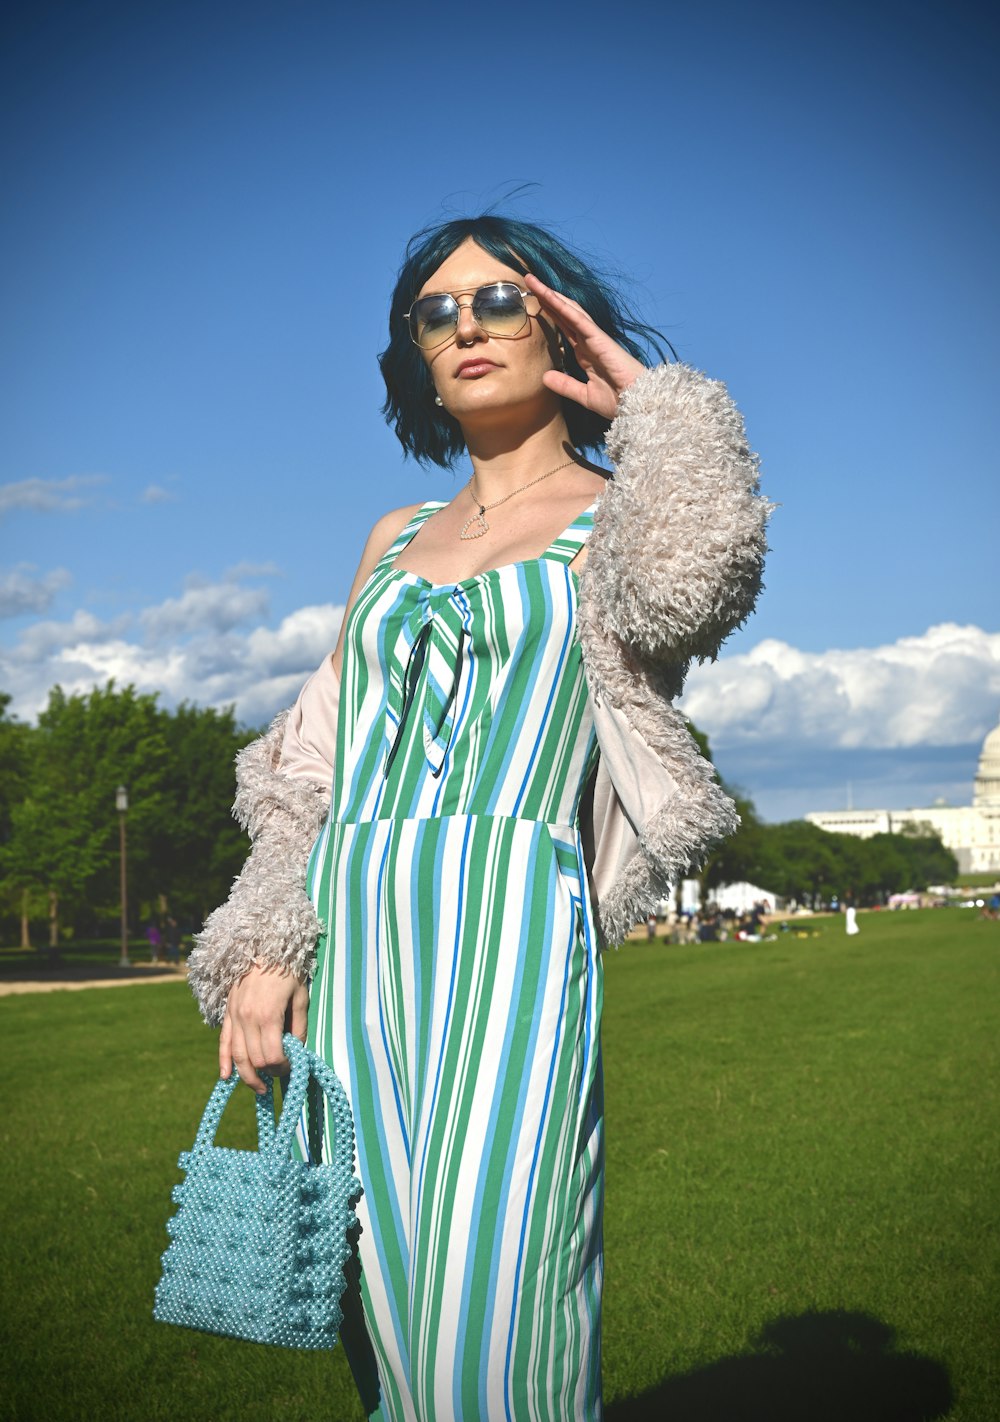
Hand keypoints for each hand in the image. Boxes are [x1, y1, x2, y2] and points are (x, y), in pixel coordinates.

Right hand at [219, 963, 308, 1093]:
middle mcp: (247, 1019)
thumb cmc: (288, 970)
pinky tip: (226, 1077)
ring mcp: (234, 1016)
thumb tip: (296, 1051)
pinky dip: (224, 1062)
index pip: (271, 1056)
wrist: (264, 945)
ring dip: (247, 1076)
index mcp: (268, 1016)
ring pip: (237, 1056)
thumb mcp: (300, 997)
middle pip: (254, 1060)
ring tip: (259, 1087)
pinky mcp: (228, 1012)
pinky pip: (224, 1042)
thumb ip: (299, 1027)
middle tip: (280, 1075)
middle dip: (268, 1072)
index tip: (291, 1067)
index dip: (282, 1067)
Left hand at [525, 272, 646, 419]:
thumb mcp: (584, 395)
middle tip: (529, 281)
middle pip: (565, 313)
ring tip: (533, 281)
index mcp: (586, 353)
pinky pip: (579, 320)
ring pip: (570, 311)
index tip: (534, 301)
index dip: (550, 313)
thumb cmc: (619, 402)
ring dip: (551, 296)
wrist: (638, 406)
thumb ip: (565, 385)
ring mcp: (595, 338)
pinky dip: (564, 308)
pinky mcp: (600, 339)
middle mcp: (589, 341)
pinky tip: (550, 296)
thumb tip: (545, 377)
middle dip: (547, 297)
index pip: (565, 327)